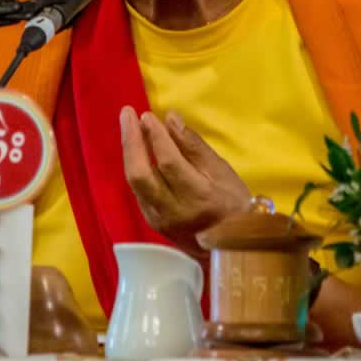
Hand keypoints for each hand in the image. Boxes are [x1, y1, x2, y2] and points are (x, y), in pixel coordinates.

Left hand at [120, 105, 250, 250]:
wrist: (231, 247)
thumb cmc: (233, 203)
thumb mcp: (222, 171)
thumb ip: (194, 146)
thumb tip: (171, 119)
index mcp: (198, 197)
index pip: (169, 163)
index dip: (156, 137)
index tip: (147, 115)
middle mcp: (174, 211)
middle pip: (141, 175)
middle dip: (131, 141)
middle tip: (127, 114)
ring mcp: (160, 220)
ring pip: (134, 183)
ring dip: (129, 151)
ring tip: (129, 125)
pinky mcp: (152, 222)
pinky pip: (138, 190)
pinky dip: (134, 166)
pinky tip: (135, 148)